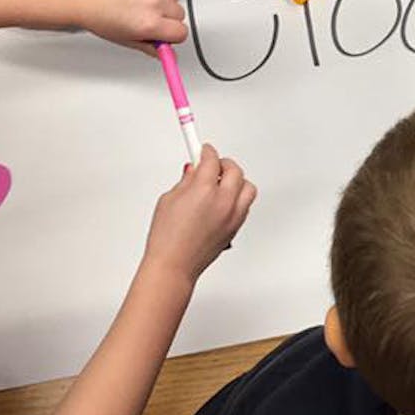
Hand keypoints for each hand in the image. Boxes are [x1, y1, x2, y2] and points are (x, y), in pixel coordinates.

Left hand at [70, 0, 186, 55]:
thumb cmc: (98, 16)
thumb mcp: (126, 40)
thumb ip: (151, 47)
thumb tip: (166, 53)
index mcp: (149, 24)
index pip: (181, 32)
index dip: (172, 34)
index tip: (164, 33)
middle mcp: (153, 2)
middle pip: (179, 13)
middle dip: (167, 18)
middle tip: (147, 16)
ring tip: (140, 1)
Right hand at [143, 145, 256, 284]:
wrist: (174, 266)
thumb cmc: (167, 238)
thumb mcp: (168, 200)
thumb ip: (185, 181)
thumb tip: (194, 170)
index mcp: (203, 190)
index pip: (211, 159)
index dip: (206, 151)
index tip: (203, 149)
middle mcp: (223, 201)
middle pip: (234, 170)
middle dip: (223, 163)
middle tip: (212, 165)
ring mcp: (232, 215)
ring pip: (247, 186)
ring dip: (236, 180)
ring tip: (221, 183)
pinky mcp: (236, 227)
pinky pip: (246, 204)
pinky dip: (238, 197)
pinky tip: (225, 199)